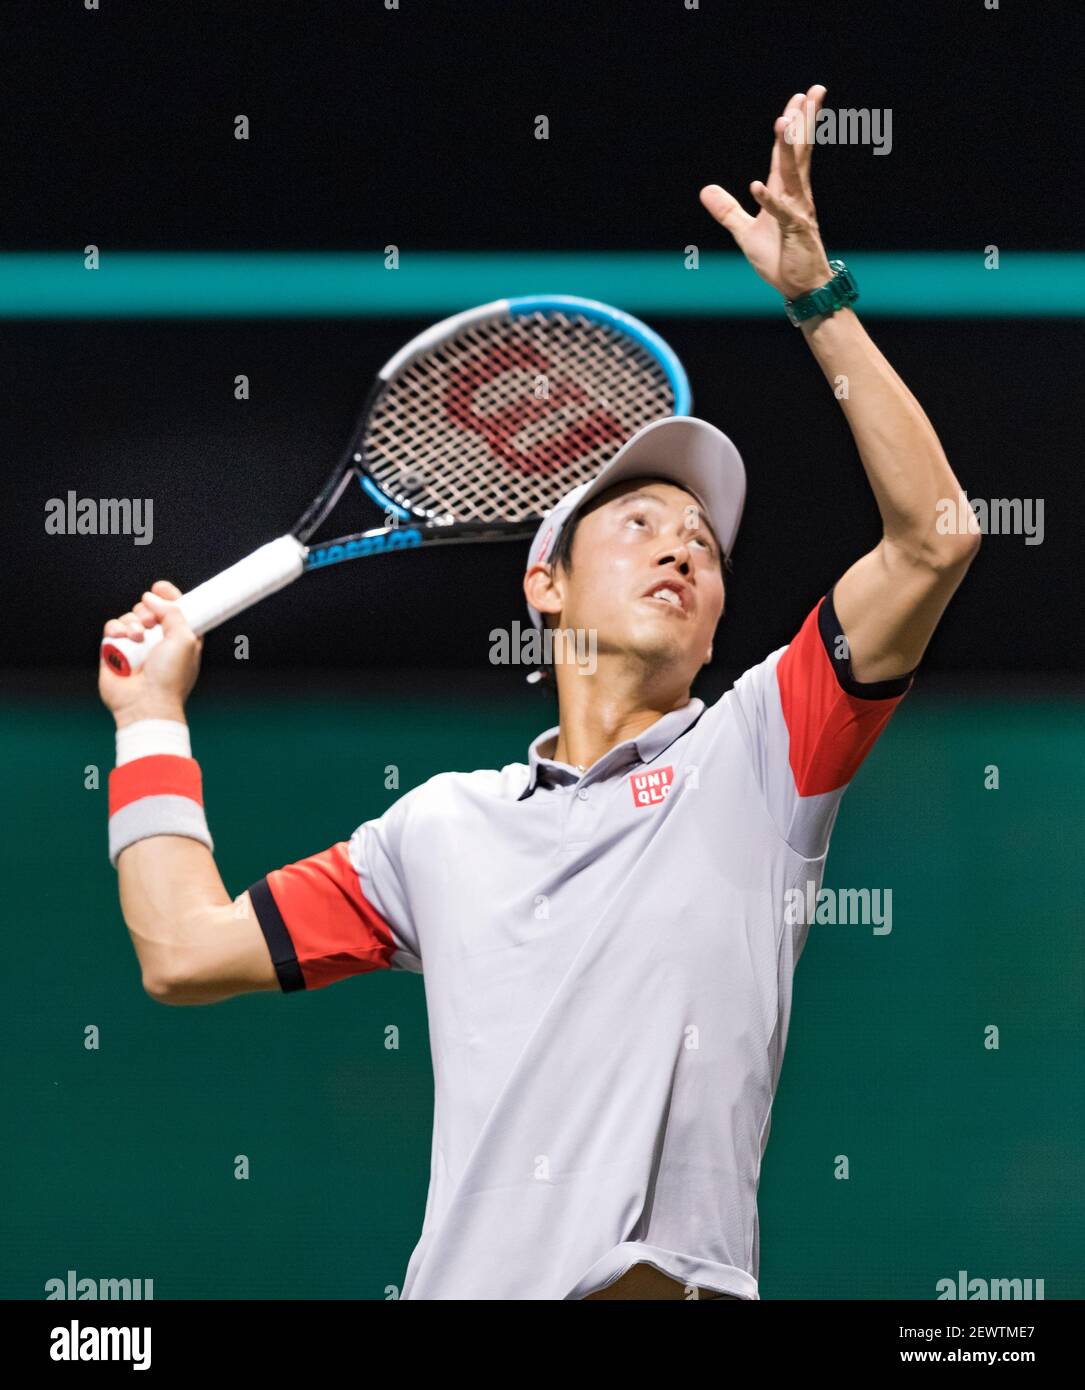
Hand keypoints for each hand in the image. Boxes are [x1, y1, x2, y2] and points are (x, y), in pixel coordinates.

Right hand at [98, 580, 202, 726]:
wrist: (146, 703)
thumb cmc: (171, 677)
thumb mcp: (185, 638)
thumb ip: (173, 611)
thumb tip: (152, 598)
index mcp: (180, 638)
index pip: (175, 609)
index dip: (168, 596)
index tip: (159, 588)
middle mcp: (158, 641)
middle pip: (149, 610)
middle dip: (148, 610)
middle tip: (149, 622)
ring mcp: (136, 646)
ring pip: (129, 617)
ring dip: (132, 622)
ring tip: (137, 638)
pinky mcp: (115, 651)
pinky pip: (112, 628)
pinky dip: (116, 629)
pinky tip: (122, 639)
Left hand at [700, 84, 834, 301]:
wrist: (802, 288)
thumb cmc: (780, 259)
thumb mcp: (745, 233)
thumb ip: (727, 211)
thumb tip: (705, 190)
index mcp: (786, 193)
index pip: (786, 154)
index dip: (792, 126)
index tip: (800, 98)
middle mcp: (796, 197)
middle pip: (797, 154)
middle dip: (803, 124)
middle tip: (810, 93)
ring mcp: (797, 213)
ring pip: (791, 175)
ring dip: (785, 149)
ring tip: (783, 122)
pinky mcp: (794, 233)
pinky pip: (780, 213)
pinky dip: (768, 200)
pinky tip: (756, 185)